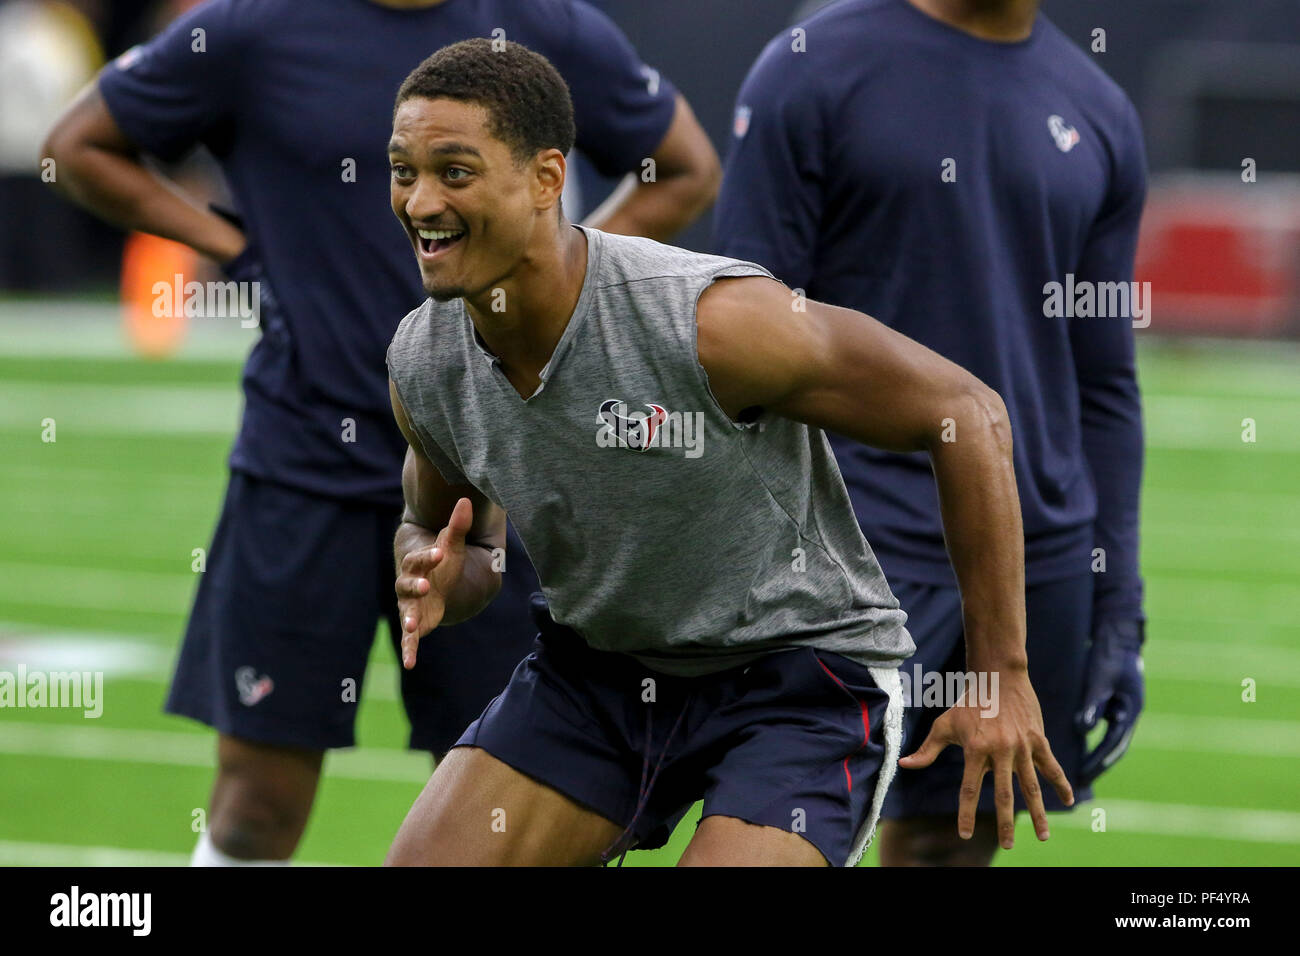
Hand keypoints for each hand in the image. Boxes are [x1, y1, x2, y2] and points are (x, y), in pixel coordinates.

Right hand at [395, 498, 473, 668]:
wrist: (433, 579)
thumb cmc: (443, 561)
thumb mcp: (452, 544)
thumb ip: (457, 526)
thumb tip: (465, 500)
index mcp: (417, 564)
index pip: (421, 559)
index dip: (430, 556)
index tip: (441, 551)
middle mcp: (409, 584)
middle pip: (408, 583)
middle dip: (415, 585)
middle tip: (425, 585)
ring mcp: (410, 605)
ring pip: (406, 610)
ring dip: (408, 618)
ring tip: (411, 626)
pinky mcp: (415, 623)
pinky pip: (409, 639)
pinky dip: (409, 650)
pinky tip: (410, 664)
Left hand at [899, 668, 1073, 848]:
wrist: (998, 675)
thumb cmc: (968, 702)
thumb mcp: (944, 724)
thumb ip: (927, 749)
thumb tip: (904, 765)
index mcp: (975, 749)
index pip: (969, 789)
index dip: (966, 813)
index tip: (965, 834)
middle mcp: (1000, 750)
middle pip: (1004, 794)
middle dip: (1006, 823)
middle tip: (1008, 846)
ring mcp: (1022, 746)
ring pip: (1031, 786)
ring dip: (1038, 813)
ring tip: (1043, 836)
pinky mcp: (1038, 740)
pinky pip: (1051, 766)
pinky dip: (1061, 784)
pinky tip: (1069, 802)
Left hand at [1075, 617, 1144, 786]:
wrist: (1118, 640)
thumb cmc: (1109, 658)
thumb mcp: (1100, 681)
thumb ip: (1092, 705)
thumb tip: (1083, 729)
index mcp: (1130, 711)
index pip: (1112, 744)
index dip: (1097, 761)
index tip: (1083, 775)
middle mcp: (1128, 715)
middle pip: (1114, 749)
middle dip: (1098, 766)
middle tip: (1081, 783)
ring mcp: (1123, 712)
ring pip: (1110, 741)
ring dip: (1097, 757)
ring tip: (1080, 774)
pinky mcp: (1114, 706)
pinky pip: (1104, 730)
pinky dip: (1094, 742)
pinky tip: (1079, 750)